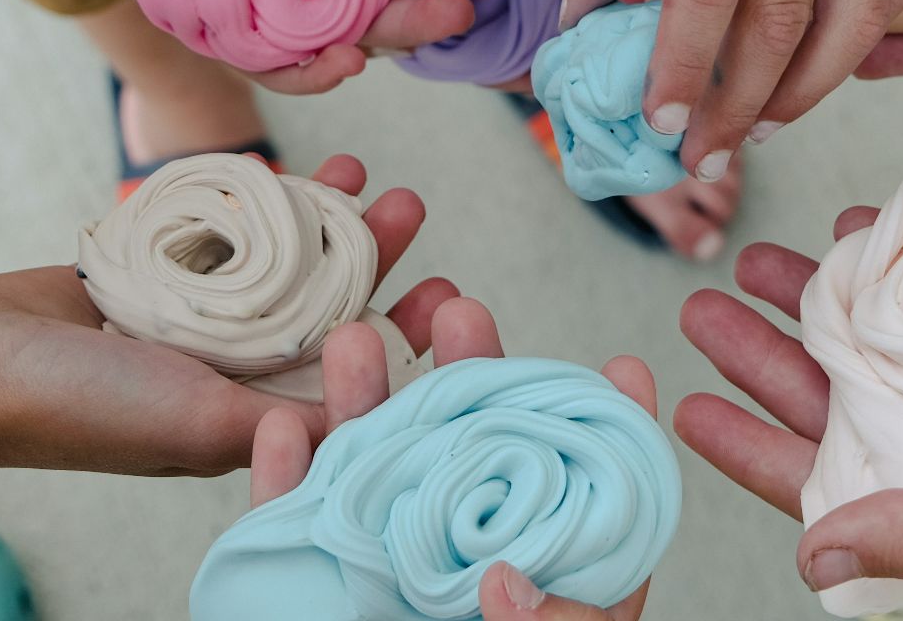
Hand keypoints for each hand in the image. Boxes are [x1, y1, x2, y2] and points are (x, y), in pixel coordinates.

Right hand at [0, 154, 458, 475]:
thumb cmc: (81, 410)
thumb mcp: (206, 423)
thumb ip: (295, 417)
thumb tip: (386, 417)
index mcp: (249, 421)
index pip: (353, 381)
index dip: (406, 340)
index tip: (449, 290)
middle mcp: (224, 374)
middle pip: (322, 310)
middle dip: (374, 259)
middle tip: (412, 208)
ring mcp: (184, 322)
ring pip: (273, 264)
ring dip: (319, 220)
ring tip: (360, 173)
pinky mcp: (145, 277)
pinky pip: (213, 234)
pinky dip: (250, 203)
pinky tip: (284, 168)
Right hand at [245, 298, 653, 619]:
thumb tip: (507, 582)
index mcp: (543, 616)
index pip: (590, 525)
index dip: (609, 446)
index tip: (622, 369)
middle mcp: (464, 592)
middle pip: (476, 476)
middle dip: (470, 390)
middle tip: (465, 312)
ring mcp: (380, 594)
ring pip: (375, 487)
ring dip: (361, 410)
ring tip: (357, 334)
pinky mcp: (306, 606)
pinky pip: (290, 541)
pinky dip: (279, 483)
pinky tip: (279, 423)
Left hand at [560, 0, 902, 177]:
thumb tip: (579, 28)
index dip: (681, 70)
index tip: (654, 124)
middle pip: (782, 21)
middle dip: (735, 106)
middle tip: (697, 155)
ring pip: (852, 19)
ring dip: (801, 93)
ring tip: (753, 126)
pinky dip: (855, 45)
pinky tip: (810, 70)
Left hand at [676, 208, 902, 596]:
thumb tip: (811, 557)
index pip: (831, 479)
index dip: (753, 446)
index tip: (684, 401)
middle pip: (843, 395)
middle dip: (769, 352)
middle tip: (700, 301)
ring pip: (887, 332)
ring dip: (824, 295)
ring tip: (758, 257)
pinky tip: (860, 226)